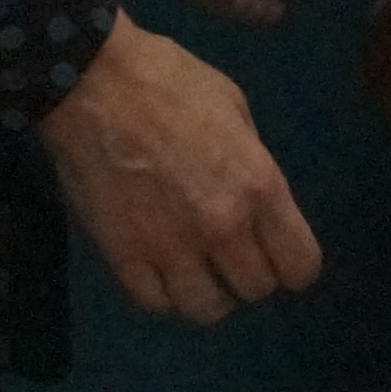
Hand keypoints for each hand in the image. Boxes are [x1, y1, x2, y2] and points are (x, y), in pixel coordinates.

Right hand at [37, 13, 320, 324]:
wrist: (90, 83)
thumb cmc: (168, 81)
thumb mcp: (235, 107)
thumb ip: (252, 164)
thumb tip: (254, 199)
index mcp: (259, 187)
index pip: (300, 266)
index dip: (293, 262)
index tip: (277, 251)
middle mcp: (223, 228)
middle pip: (256, 289)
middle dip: (248, 272)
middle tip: (229, 251)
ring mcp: (171, 248)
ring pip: (206, 310)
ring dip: (206, 290)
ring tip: (194, 267)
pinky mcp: (123, 258)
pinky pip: (155, 304)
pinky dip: (161, 291)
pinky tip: (158, 266)